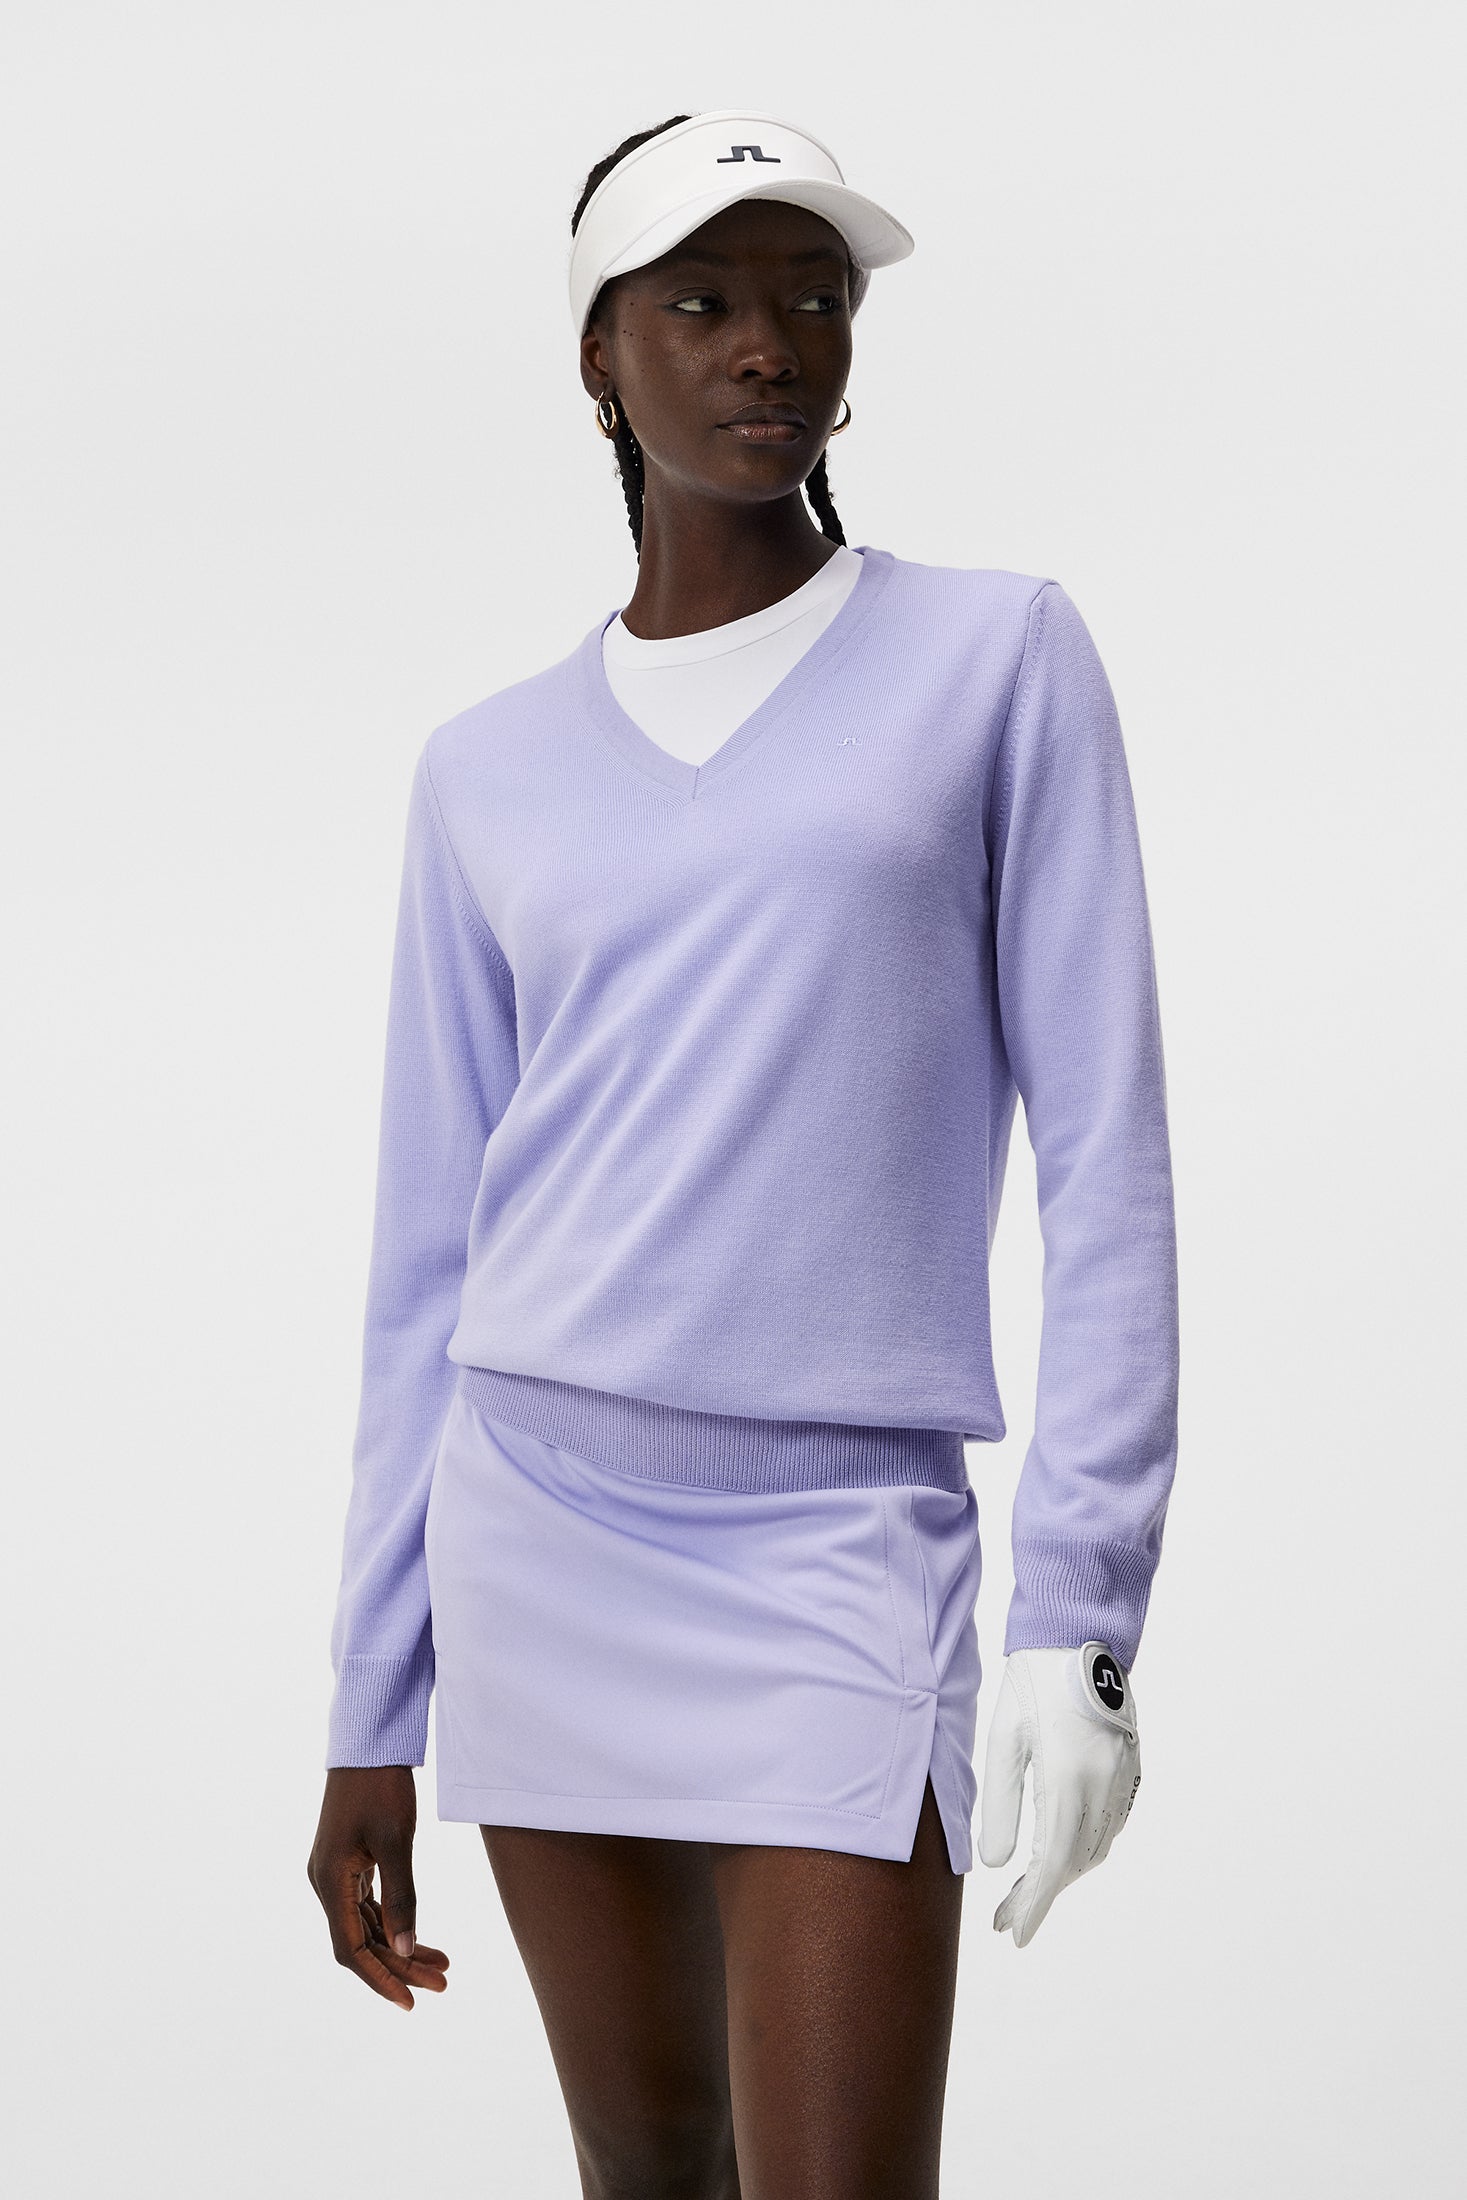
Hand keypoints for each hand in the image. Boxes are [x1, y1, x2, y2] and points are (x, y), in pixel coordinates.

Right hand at [307, 1766, 449, 2009]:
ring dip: (400, 1946)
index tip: (411, 2002)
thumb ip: (402, 1897)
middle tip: (442, 1984)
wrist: (368, 1743)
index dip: (381, 1979)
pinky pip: (368, 1906)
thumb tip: (405, 1947)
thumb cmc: (381, 1786)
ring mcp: (335, 1873)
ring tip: (441, 1965)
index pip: (352, 1950)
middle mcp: (325, 1883)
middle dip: (400, 1965)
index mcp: (330, 1882)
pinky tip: (419, 1936)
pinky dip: (393, 1922)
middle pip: (362, 1942)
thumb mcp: (396, 1841)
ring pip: (367, 1926)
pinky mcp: (348, 1863)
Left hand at [977, 1643, 1141, 1947]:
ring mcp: (1122, 1775)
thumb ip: (998, 1802)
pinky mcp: (1131, 1766)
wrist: (1079, 1633)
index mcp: (1067, 1776)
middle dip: (1041, 1896)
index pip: (1051, 1863)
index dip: (1031, 1905)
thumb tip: (994, 1863)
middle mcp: (1103, 1783)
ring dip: (1064, 1874)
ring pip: (1096, 1847)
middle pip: (1075, 1863)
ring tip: (1026, 1889)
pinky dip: (1086, 1847)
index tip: (1011, 1934)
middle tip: (1007, 1917)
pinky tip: (1062, 1851)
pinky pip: (1111, 1824)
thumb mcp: (1003, 1738)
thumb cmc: (1031, 1681)